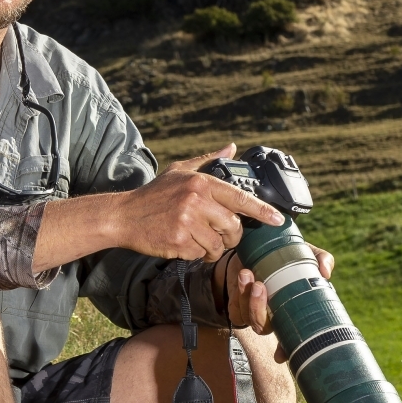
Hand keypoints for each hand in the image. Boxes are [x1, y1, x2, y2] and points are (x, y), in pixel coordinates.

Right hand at [106, 144, 281, 261]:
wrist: (124, 216)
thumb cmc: (153, 194)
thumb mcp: (179, 171)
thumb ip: (207, 160)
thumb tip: (232, 148)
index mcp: (201, 182)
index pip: (239, 197)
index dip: (261, 210)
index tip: (277, 219)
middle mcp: (196, 201)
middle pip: (232, 226)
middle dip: (230, 236)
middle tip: (220, 235)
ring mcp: (187, 222)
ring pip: (218, 244)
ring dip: (213, 248)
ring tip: (199, 241)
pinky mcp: (179, 241)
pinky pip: (201, 254)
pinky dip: (197, 254)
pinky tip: (184, 244)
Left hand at [220, 246, 334, 353]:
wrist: (258, 248)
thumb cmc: (286, 257)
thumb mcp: (306, 255)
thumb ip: (319, 260)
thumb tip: (325, 272)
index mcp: (292, 314)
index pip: (291, 339)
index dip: (286, 350)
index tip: (281, 355)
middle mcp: (273, 318)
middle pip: (263, 328)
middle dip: (259, 310)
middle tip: (260, 285)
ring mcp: (253, 314)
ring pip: (248, 318)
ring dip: (247, 299)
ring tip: (248, 274)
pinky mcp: (237, 307)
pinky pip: (236, 310)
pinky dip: (238, 294)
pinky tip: (243, 276)